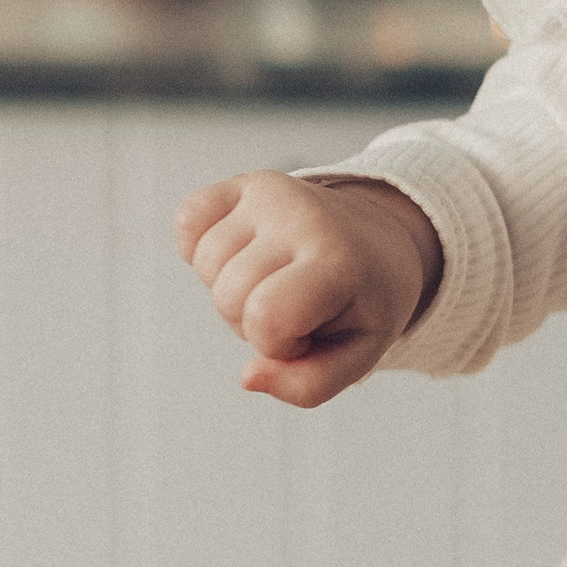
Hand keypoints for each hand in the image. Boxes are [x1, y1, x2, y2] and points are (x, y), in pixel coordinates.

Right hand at [176, 171, 439, 406]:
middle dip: (252, 320)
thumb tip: (248, 377)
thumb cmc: (362, 305)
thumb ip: (307, 385)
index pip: (267, 320)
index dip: (278, 344)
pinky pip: (187, 221)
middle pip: (228, 297)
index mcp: (339, 262)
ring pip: (205, 264)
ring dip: (231, 286)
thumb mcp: (358, 356)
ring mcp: (271, 192)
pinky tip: (244, 252)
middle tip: (294, 306)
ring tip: (273, 279)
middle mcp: (303, 216)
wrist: (379, 241)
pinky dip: (201, 248)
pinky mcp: (245, 181)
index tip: (310, 333)